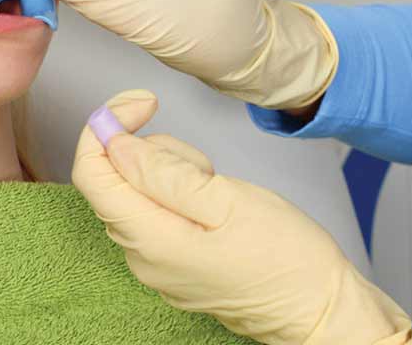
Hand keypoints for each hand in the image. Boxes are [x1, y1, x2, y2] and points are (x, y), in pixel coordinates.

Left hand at [72, 89, 411, 344]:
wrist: (321, 310)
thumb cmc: (286, 259)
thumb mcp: (227, 200)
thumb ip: (161, 172)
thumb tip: (113, 143)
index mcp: (149, 240)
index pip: (90, 172)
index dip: (107, 125)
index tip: (144, 102)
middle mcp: (141, 256)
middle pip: (118, 177)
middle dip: (156, 152)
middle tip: (207, 168)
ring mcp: (157, 263)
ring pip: (142, 190)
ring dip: (174, 173)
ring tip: (219, 189)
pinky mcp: (175, 262)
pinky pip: (161, 211)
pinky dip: (183, 194)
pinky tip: (217, 205)